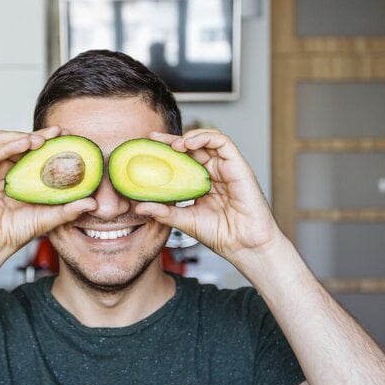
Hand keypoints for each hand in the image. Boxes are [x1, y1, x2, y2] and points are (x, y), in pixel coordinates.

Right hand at [0, 126, 96, 266]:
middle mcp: (3, 168)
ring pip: (4, 140)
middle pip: (20, 140)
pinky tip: (24, 144)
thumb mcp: (47, 218)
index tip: (69, 137)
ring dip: (23, 136)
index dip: (51, 141)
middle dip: (40, 134)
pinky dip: (8, 145)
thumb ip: (68, 209)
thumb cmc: (11, 232)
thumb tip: (92, 203)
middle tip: (59, 133)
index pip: (34, 150)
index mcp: (19, 175)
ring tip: (41, 140)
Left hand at [135, 129, 284, 271]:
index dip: (166, 152)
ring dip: (189, 136)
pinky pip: (223, 143)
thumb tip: (140, 206)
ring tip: (173, 144)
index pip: (182, 160)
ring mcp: (227, 169)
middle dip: (172, 140)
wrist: (245, 247)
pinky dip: (206, 137)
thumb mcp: (185, 221)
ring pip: (208, 140)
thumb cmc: (221, 235)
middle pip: (193, 147)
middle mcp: (214, 173)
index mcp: (202, 183)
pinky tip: (189, 143)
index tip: (147, 148)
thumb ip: (164, 212)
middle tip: (153, 138)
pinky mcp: (239, 167)